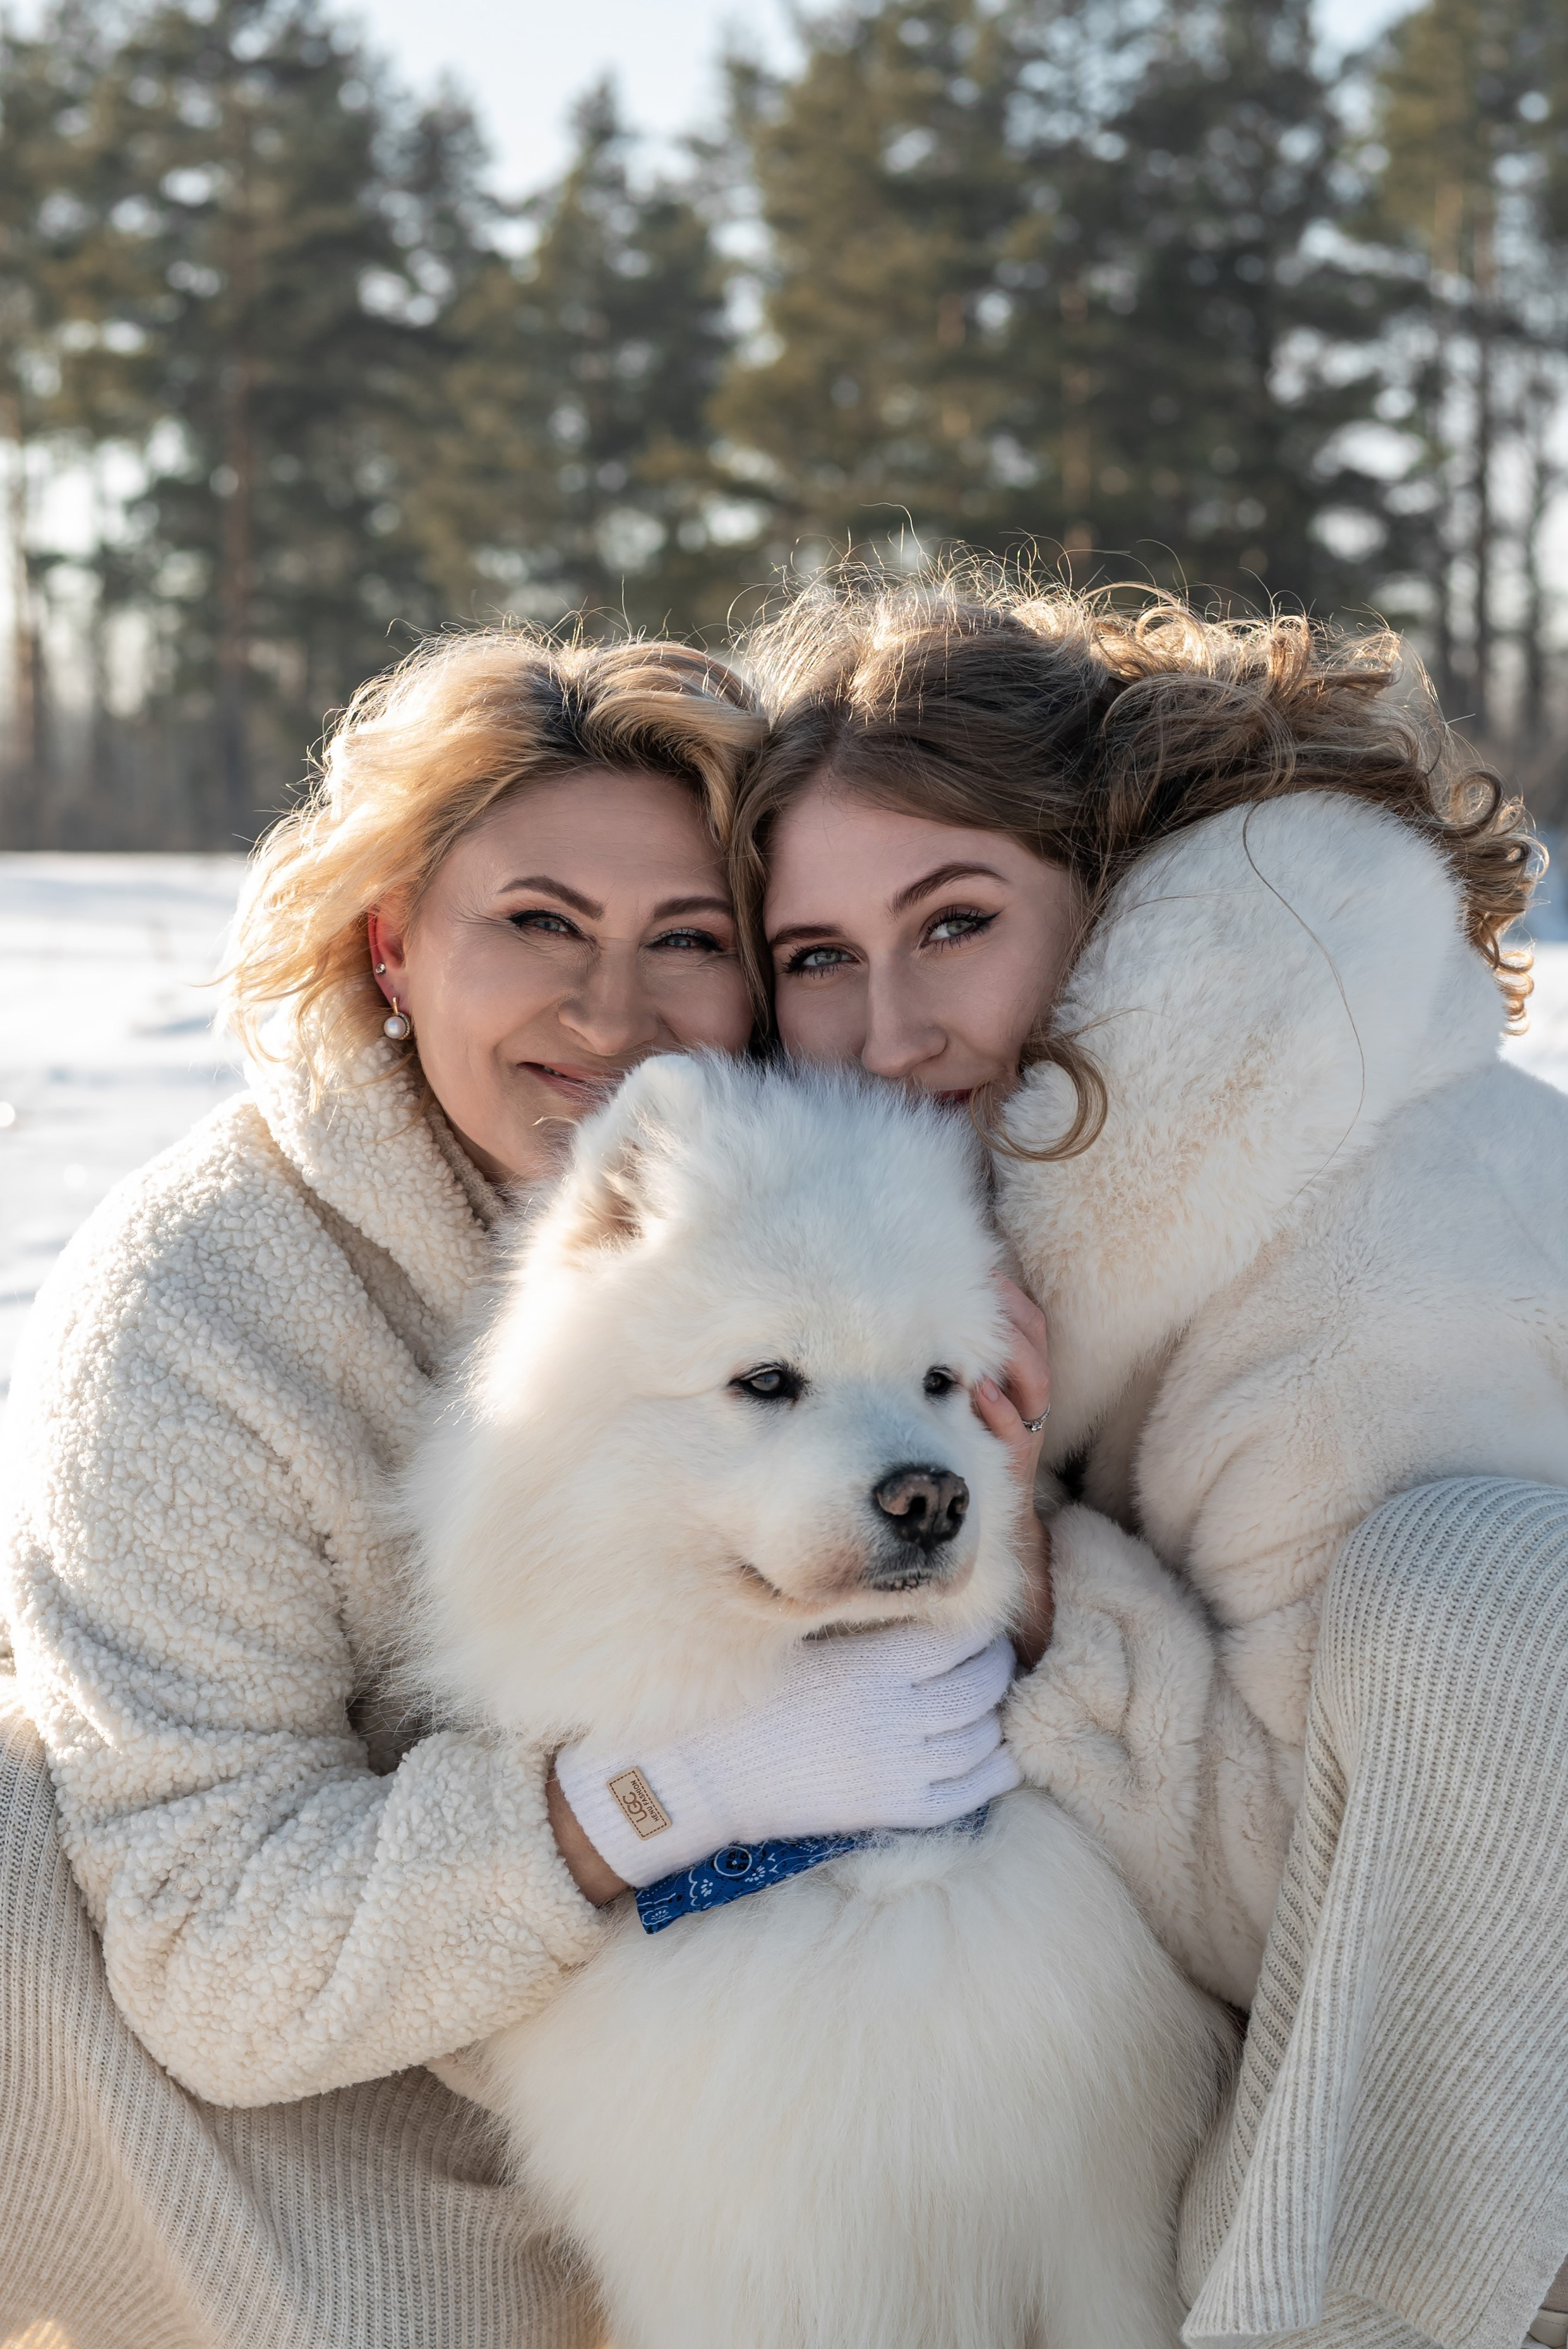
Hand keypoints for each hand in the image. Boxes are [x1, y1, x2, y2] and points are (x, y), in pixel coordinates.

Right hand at [552, 1622, 1021, 1891]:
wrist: (703, 1775)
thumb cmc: (745, 1696)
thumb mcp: (801, 1641)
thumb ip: (860, 1625)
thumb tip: (911, 1600)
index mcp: (871, 1665)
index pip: (959, 1641)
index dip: (981, 1631)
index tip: (978, 1623)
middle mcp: (894, 1715)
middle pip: (979, 1687)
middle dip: (996, 1669)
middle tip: (992, 1658)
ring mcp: (897, 1767)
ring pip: (980, 1739)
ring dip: (995, 1717)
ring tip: (990, 1702)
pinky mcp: (892, 1809)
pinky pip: (967, 1794)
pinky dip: (993, 1770)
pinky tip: (997, 1754)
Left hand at [971, 1274, 1049, 1494]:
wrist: (993, 1504)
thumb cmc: (976, 1439)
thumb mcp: (970, 1393)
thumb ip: (962, 1358)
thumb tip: (930, 1312)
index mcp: (1023, 1371)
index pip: (1027, 1319)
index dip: (1005, 1291)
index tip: (976, 1265)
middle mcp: (1032, 1393)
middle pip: (1035, 1338)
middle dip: (1008, 1308)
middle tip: (978, 1285)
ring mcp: (1029, 1424)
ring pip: (1035, 1379)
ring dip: (1009, 1352)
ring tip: (983, 1329)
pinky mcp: (1018, 1457)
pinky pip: (1017, 1429)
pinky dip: (1000, 1407)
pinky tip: (980, 1390)